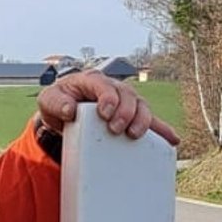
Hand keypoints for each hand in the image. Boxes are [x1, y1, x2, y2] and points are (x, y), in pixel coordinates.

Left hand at [35, 72, 180, 145]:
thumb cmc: (58, 103)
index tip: (104, 113)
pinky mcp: (131, 117)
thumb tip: (68, 110)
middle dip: (125, 111)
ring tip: (134, 135)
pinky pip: (151, 122)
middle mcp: (112, 88)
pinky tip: (173, 140)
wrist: (62, 113)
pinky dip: (162, 130)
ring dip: (142, 120)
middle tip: (116, 129)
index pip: (104, 85)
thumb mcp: (48, 101)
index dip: (108, 97)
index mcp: (92, 81)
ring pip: (141, 106)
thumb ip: (55, 103)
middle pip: (127, 95)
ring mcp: (125, 102)